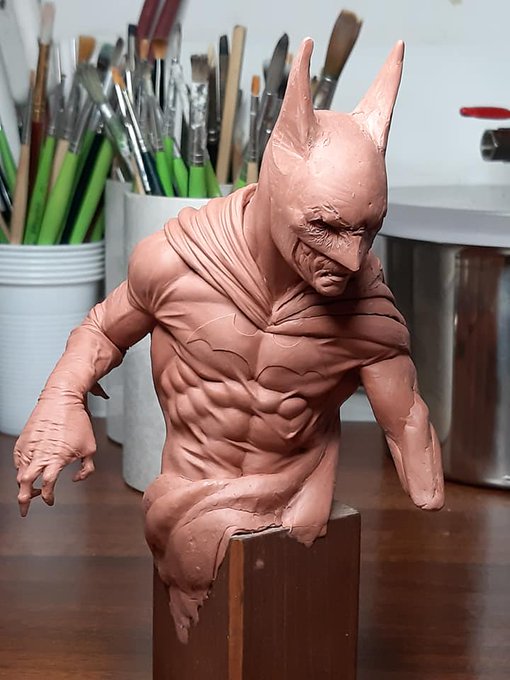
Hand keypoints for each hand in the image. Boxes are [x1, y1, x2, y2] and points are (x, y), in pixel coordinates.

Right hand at [13, 394, 96, 516]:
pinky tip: (28, 470)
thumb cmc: (78, 421)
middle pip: (24, 485)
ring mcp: (28, 447)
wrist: (62, 399)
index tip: (50, 500)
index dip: (48, 497)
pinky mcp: (22, 440)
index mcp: (56, 458)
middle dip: (24, 500)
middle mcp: (39, 455)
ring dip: (23, 485)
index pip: (47, 486)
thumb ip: (87, 469)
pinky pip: (18, 460)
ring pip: (19, 474)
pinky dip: (21, 469)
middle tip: (25, 509)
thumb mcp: (90, 447)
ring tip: (30, 490)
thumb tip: (76, 479)